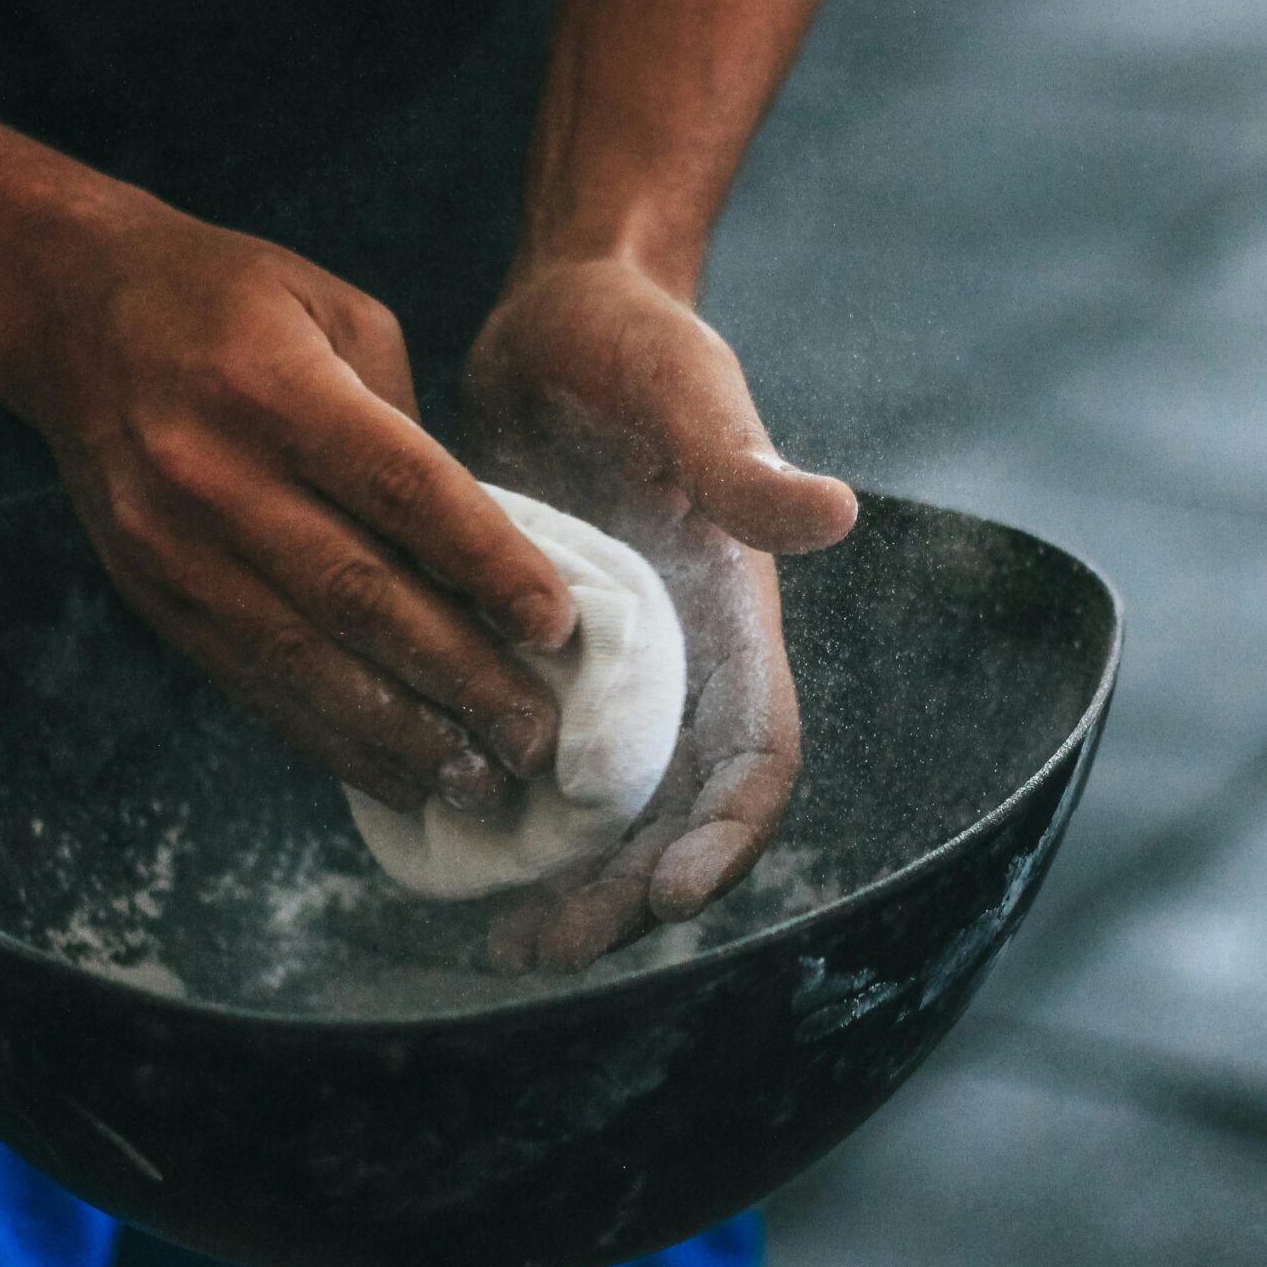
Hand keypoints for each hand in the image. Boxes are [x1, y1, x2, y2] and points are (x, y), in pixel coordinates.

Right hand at [0, 195, 575, 814]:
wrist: (68, 313)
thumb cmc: (232, 301)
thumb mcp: (337, 313)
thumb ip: (408, 427)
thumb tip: (481, 552)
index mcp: (275, 386)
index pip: (400, 489)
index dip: (485, 563)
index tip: (555, 626)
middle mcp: (214, 474)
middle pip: (359, 596)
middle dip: (460, 676)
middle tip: (537, 735)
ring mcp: (174, 547)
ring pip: (305, 661)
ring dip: (402, 733)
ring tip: (481, 779)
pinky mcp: (154, 598)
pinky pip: (254, 684)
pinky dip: (333, 739)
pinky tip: (399, 774)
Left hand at [461, 256, 856, 970]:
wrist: (557, 316)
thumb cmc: (633, 338)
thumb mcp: (684, 385)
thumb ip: (737, 458)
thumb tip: (826, 514)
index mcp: (731, 618)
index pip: (754, 754)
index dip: (724, 836)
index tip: (666, 894)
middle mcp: (678, 663)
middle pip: (671, 816)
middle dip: (623, 895)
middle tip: (546, 950)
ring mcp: (605, 671)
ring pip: (598, 812)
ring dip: (563, 883)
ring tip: (501, 947)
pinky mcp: (534, 660)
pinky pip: (530, 765)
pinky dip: (500, 821)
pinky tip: (440, 858)